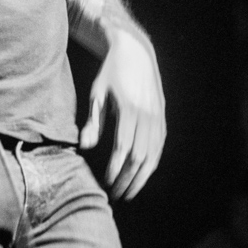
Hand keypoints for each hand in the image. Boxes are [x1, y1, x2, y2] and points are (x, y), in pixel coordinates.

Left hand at [80, 29, 165, 199]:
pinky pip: (159, 146)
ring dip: (140, 176)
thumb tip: (85, 147)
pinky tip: (141, 175)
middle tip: (115, 194)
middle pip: (139, 155)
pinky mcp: (162, 118)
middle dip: (127, 178)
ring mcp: (157, 117)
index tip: (106, 182)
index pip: (123, 147)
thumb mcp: (97, 94)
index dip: (116, 168)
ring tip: (128, 191)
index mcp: (129, 108)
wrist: (136, 53)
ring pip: (152, 154)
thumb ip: (93, 122)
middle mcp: (147, 114)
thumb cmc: (111, 74)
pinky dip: (151, 164)